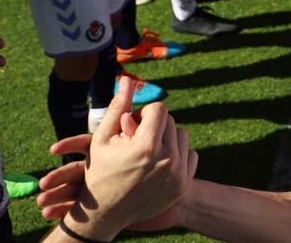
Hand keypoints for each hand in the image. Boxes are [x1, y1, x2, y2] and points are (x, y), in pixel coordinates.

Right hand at [40, 76, 197, 236]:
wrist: (105, 213)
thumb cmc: (100, 171)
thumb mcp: (102, 138)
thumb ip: (117, 107)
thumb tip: (128, 78)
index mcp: (146, 146)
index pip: (159, 109)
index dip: (144, 113)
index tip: (131, 126)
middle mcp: (166, 160)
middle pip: (171, 122)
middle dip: (154, 125)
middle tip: (136, 139)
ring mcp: (177, 175)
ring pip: (182, 136)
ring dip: (167, 138)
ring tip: (147, 149)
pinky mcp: (183, 185)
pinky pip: (191, 155)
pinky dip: (178, 155)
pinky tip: (159, 162)